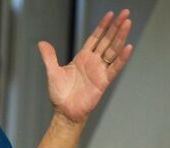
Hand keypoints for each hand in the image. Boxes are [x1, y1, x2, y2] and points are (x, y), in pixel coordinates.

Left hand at [39, 10, 131, 124]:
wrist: (65, 112)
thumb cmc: (60, 94)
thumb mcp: (52, 72)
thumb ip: (49, 56)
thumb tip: (42, 43)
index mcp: (82, 58)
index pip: (95, 38)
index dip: (102, 26)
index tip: (110, 14)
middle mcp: (93, 62)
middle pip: (107, 40)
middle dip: (116, 26)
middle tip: (125, 12)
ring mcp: (100, 70)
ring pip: (113, 50)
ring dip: (120, 37)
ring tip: (127, 23)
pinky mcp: (103, 81)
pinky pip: (115, 67)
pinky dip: (121, 58)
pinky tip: (128, 47)